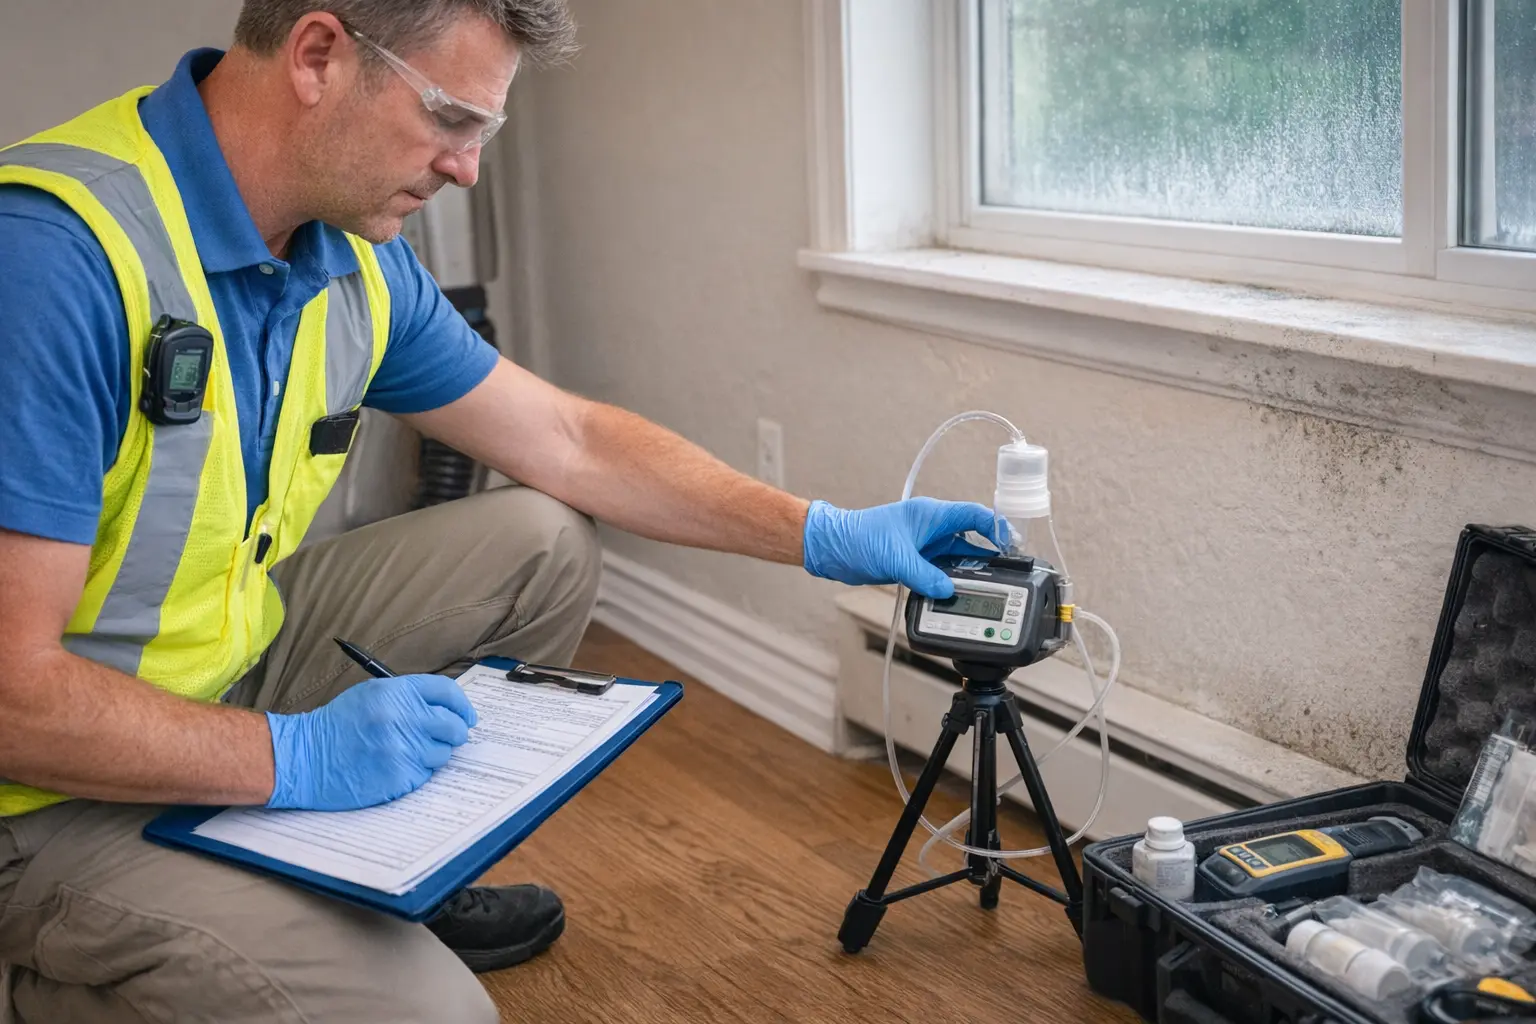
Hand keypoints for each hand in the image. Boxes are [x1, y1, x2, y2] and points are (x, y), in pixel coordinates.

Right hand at [265, 674, 477, 810]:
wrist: (304, 757)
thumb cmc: (338, 726)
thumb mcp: (372, 696)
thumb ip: (410, 699)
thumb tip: (448, 711)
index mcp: (397, 692)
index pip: (446, 692)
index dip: (462, 705)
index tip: (467, 716)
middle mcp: (404, 717)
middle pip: (454, 725)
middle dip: (454, 732)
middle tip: (447, 738)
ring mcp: (403, 749)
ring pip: (442, 754)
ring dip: (432, 755)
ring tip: (406, 752)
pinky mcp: (399, 776)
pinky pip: (425, 775)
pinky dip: (415, 773)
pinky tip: (393, 767)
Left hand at [802, 497, 1003, 597]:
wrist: (832, 549)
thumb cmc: (859, 539)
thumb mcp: (896, 558)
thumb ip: (925, 576)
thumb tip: (947, 591)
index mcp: (931, 515)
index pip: (975, 515)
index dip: (996, 528)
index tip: (1012, 546)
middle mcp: (931, 528)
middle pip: (971, 539)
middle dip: (987, 556)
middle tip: (1005, 574)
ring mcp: (923, 545)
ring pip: (956, 558)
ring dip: (968, 572)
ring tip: (985, 588)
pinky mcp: (914, 561)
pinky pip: (941, 571)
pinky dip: (949, 581)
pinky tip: (956, 595)